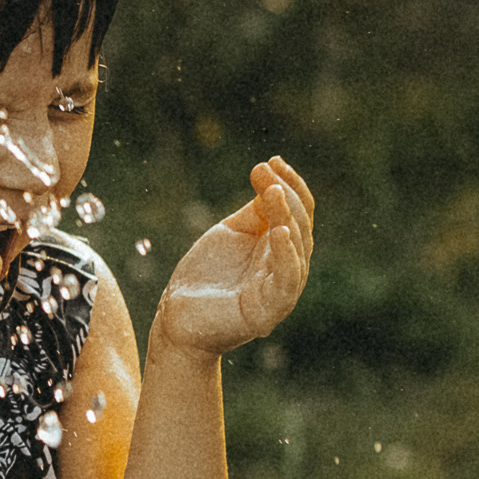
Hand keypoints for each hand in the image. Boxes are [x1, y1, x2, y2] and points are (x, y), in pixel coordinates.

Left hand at [153, 156, 313, 357]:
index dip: (290, 184)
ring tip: (272, 192)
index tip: (271, 160)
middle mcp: (288, 267)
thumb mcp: (231, 234)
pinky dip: (286, 255)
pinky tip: (280, 232)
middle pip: (300, 224)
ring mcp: (281, 290)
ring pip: (297, 247)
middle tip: (261, 171)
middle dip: (284, 194)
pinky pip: (286, 279)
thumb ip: (255, 212)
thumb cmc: (206, 277)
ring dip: (286, 216)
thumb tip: (273, 183)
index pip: (299, 211)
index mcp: (281, 248)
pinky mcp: (269, 310)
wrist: (178, 318)